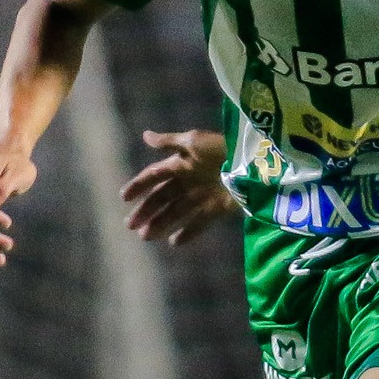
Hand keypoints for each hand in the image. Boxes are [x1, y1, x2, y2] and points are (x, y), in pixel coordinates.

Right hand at [120, 129, 236, 244]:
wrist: (254, 162)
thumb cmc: (221, 148)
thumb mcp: (194, 142)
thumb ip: (168, 142)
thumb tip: (144, 135)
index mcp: (183, 162)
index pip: (155, 175)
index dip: (139, 185)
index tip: (123, 198)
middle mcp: (191, 179)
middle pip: (163, 197)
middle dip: (146, 210)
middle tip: (130, 226)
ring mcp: (204, 195)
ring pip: (177, 211)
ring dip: (161, 223)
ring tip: (146, 237)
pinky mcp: (219, 208)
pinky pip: (199, 222)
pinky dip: (187, 232)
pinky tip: (173, 242)